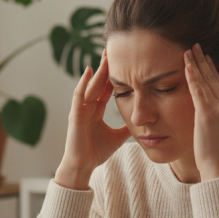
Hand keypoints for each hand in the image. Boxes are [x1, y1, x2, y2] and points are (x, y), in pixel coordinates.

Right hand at [55, 50, 130, 189]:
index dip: (113, 76)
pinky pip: (79, 95)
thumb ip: (128, 127)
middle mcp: (87, 107)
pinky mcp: (75, 114)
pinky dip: (84, 82)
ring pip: (90, 85)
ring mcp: (80, 109)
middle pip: (98, 83)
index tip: (123, 62)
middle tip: (114, 51)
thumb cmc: (96, 152)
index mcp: (96, 111)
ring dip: (98, 71)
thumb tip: (143, 122)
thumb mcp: (118, 137)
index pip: (105, 89)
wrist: (83, 166)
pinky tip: (90, 71)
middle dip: (106, 68)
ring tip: (106, 56)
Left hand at [184, 43, 218, 181]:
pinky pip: (198, 90)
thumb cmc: (217, 154)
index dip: (212, 69)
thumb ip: (217, 117)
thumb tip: (208, 112)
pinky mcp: (208, 114)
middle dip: (204, 61)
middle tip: (196, 46)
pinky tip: (186, 64)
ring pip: (206, 81)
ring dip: (196, 63)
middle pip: (214, 78)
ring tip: (188, 50)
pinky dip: (192, 76)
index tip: (205, 58)